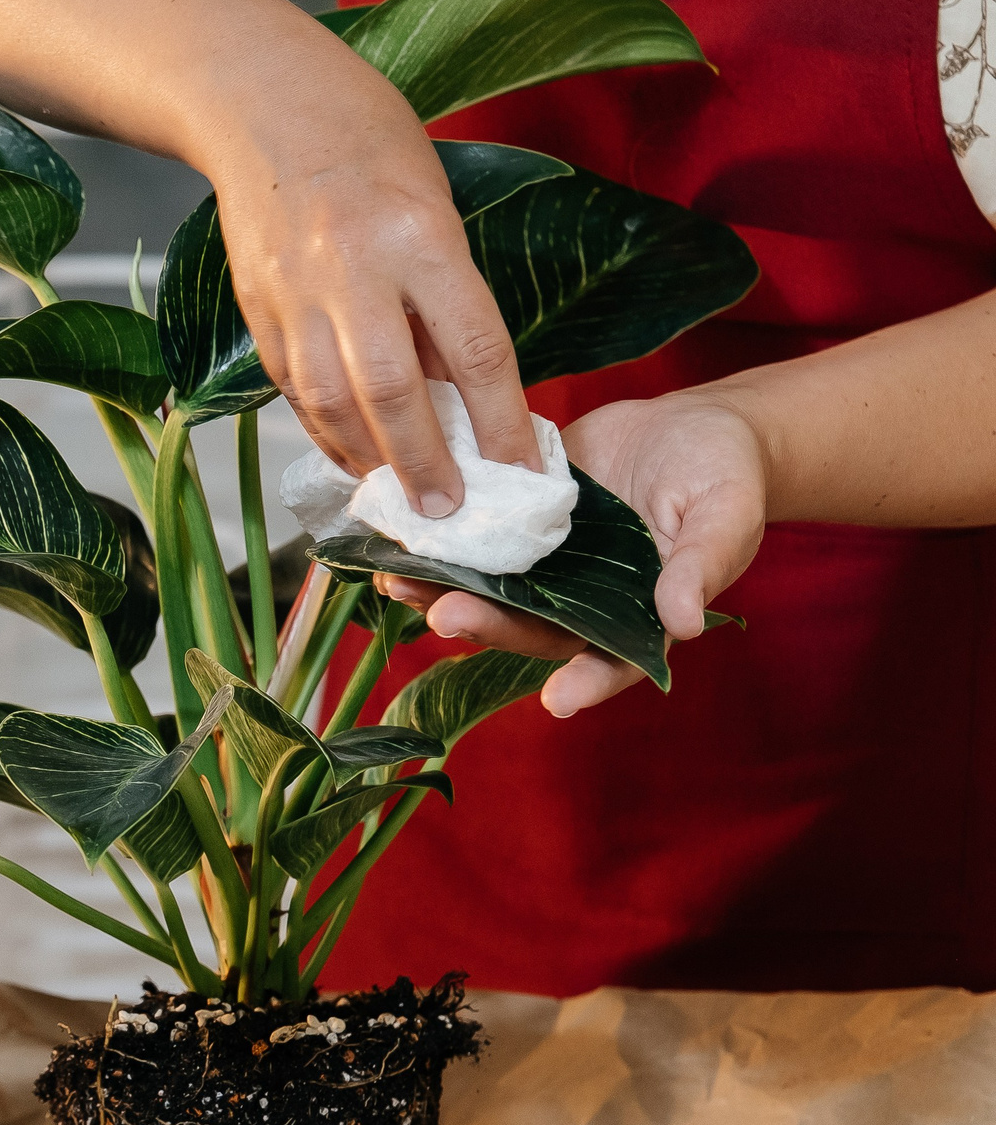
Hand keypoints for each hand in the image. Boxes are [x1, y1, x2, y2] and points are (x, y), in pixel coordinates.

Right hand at [203, 46, 541, 510]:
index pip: (476, 351)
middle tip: (445, 511)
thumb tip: (457, 393)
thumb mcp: (434, 207)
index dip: (500, 424)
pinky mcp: (256, 307)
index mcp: (421, 237)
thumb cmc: (368, 143)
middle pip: (392, 392)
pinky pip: (293, 387)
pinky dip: (323, 429)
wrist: (264, 102)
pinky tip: (347, 453)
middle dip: (423, 462)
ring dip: (366, 458)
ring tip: (394, 494)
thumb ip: (444, 299)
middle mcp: (355, 270)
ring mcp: (296, 293)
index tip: (519, 474)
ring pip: (331, 402)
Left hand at [377, 389, 767, 715]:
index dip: (587, 682)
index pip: (613, 660)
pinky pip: (478, 542)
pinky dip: (440, 542)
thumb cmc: (726, 474)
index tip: (558, 700)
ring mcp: (546, 566)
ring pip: (492, 591)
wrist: (691, 424)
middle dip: (487, 625)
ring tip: (400, 582)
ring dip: (444, 590)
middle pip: (531, 628)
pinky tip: (399, 535)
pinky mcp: (519, 526)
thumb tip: (683, 624)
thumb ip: (702, 565)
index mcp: (638, 614)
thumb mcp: (726, 512)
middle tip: (444, 614)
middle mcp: (582, 601)